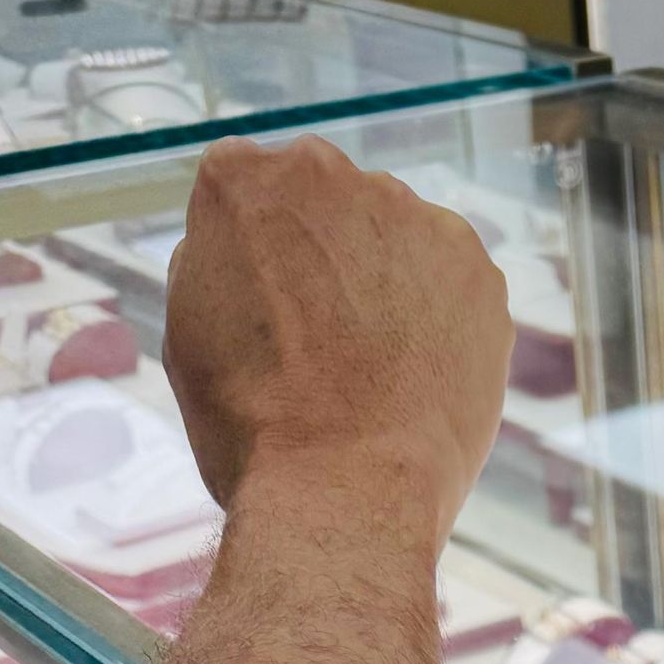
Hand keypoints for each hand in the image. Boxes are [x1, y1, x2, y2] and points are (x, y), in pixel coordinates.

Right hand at [163, 132, 512, 553]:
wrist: (344, 489)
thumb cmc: (251, 427)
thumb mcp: (190, 334)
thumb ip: (217, 263)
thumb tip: (247, 249)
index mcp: (242, 182)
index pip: (249, 189)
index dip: (260, 254)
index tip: (268, 300)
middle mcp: (326, 174)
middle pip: (328, 203)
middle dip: (326, 256)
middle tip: (322, 338)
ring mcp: (410, 215)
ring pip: (396, 237)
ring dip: (386, 282)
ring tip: (376, 366)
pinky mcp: (474, 267)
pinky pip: (451, 280)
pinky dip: (440, 317)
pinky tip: (418, 372)